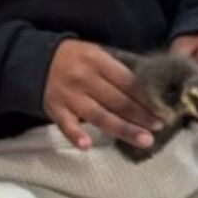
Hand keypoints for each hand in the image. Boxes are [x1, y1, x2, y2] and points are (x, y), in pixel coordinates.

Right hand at [44, 38, 165, 152]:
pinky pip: (66, 124)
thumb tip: (149, 86)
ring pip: (99, 115)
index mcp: (96, 60)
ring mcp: (68, 95)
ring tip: (144, 140)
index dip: (146, 96)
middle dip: (141, 115)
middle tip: (160, 126)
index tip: (163, 107)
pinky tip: (86, 145)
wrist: (34, 60)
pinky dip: (75, 134)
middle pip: (117, 100)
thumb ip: (117, 67)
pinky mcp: (55, 109)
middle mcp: (83, 77)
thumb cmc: (73, 58)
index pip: (127, 81)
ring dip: (123, 129)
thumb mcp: (94, 52)